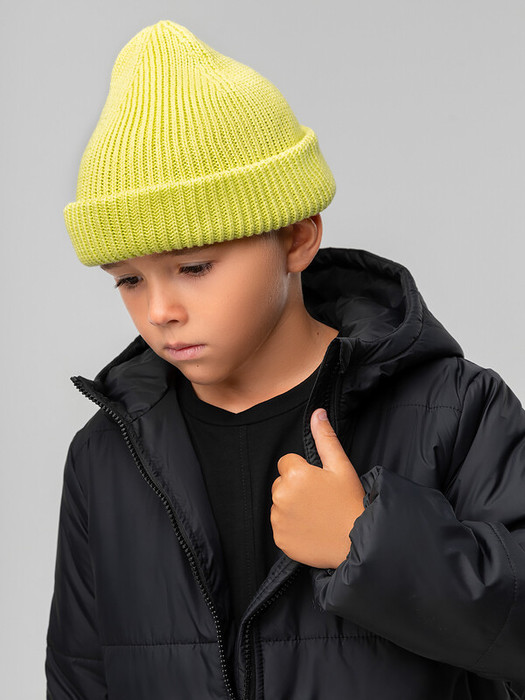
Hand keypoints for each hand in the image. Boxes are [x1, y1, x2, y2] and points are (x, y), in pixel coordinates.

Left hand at [270, 408, 364, 568]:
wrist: (357, 542)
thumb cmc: (350, 501)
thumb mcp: (341, 466)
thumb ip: (325, 438)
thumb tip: (317, 413)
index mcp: (294, 474)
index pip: (287, 462)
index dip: (303, 470)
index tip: (319, 482)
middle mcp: (281, 495)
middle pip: (281, 482)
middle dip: (295, 487)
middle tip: (319, 499)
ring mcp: (279, 518)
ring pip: (279, 503)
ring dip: (292, 506)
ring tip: (316, 514)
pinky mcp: (279, 538)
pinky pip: (279, 525)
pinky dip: (291, 526)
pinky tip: (310, 528)